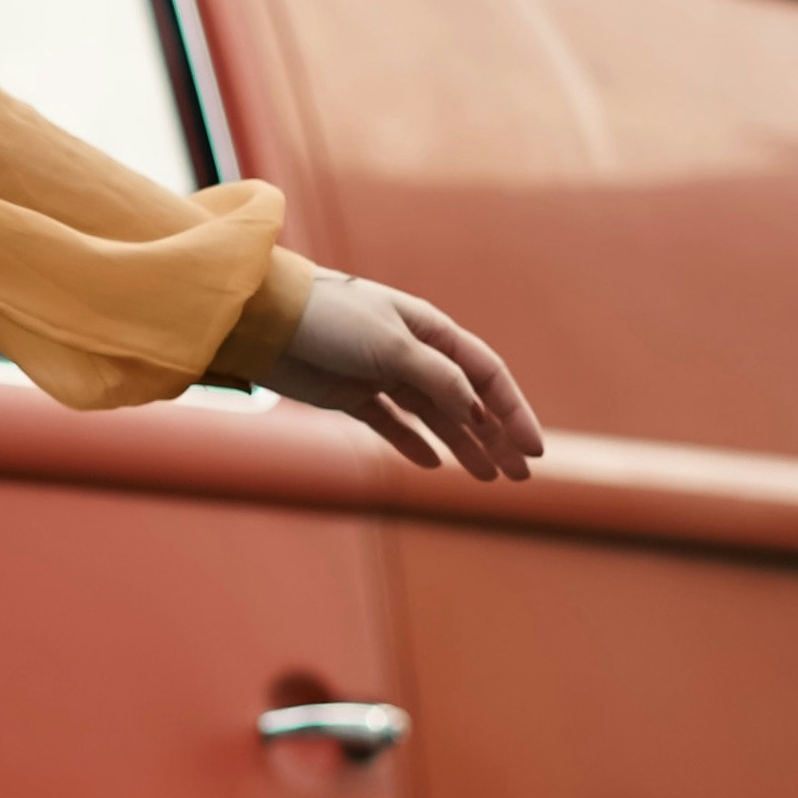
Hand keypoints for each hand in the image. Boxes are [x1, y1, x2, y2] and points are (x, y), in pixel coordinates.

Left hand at [273, 271, 544, 485]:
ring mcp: (382, 374)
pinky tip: (432, 464)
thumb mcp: (394, 346)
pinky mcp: (351, 394)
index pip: (486, 376)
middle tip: (520, 477)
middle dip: (496, 437)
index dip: (514, 412)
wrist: (264, 320)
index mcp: (431, 331)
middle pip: (466, 400)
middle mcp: (413, 353)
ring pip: (434, 416)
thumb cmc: (332, 319)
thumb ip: (439, 380)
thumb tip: (477, 412)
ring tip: (486, 478)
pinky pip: (392, 424)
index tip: (533, 451)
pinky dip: (412, 443)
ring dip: (463, 445)